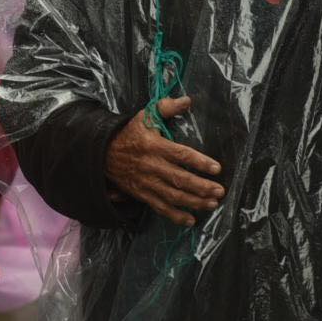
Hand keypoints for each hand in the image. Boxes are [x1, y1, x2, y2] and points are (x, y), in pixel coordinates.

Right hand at [104, 96, 222, 226]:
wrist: (102, 154)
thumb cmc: (129, 133)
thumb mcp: (144, 116)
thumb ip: (166, 107)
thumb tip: (187, 100)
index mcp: (154, 146)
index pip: (180, 155)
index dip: (199, 162)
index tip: (216, 168)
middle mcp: (151, 166)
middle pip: (179, 179)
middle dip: (201, 186)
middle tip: (219, 191)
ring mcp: (146, 182)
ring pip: (173, 196)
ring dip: (193, 202)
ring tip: (212, 203)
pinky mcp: (142, 194)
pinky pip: (160, 207)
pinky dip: (175, 215)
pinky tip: (190, 220)